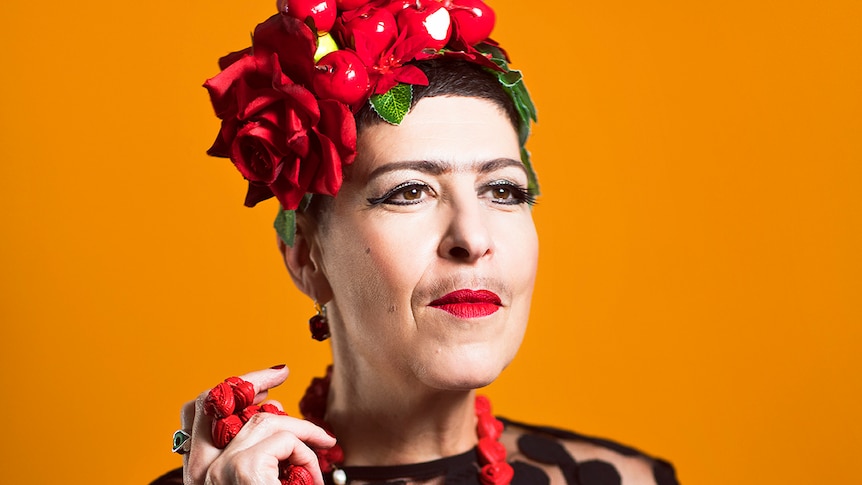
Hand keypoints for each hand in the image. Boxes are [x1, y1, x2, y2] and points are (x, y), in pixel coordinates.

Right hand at [180, 366, 335, 484]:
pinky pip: (286, 439)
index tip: (263, 379)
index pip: (198, 415)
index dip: (229, 388)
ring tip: (318, 464)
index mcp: (198, 475)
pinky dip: (308, 452)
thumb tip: (273, 417)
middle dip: (251, 378)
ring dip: (300, 435)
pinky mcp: (243, 471)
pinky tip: (314, 480)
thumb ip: (256, 459)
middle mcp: (199, 470)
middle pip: (216, 400)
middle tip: (282, 373)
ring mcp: (217, 470)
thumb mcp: (255, 483)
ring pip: (264, 420)